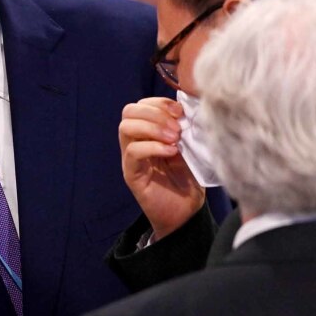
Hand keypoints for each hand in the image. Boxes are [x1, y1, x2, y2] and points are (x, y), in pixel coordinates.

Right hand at [119, 97, 203, 240]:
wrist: (186, 213)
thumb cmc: (189, 179)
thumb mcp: (189, 147)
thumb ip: (185, 128)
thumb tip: (189, 109)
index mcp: (148, 131)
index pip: (142, 104)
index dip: (160, 103)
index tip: (181, 112)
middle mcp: (135, 141)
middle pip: (129, 111)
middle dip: (154, 113)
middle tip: (177, 128)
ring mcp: (131, 158)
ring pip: (126, 128)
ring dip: (153, 128)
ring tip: (174, 139)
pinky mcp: (132, 174)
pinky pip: (133, 152)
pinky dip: (153, 147)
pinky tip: (172, 152)